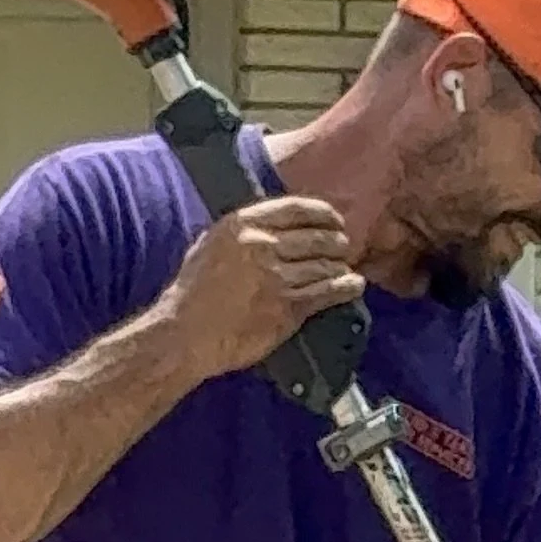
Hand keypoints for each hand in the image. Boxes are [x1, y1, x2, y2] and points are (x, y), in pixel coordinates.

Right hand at [162, 199, 365, 379]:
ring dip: (341, 265)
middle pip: (316, 237)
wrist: (186, 333)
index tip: (333, 219)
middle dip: (335, 241)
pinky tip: (354, 285)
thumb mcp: (211, 245)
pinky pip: (325, 292)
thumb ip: (241, 233)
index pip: (296, 209)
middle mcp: (263, 245)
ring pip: (324, 265)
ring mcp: (277, 277)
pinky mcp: (287, 308)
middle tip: (344, 246)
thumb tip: (267, 227)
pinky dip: (345, 287)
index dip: (322, 213)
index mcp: (243, 224)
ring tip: (348, 268)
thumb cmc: (192, 293)